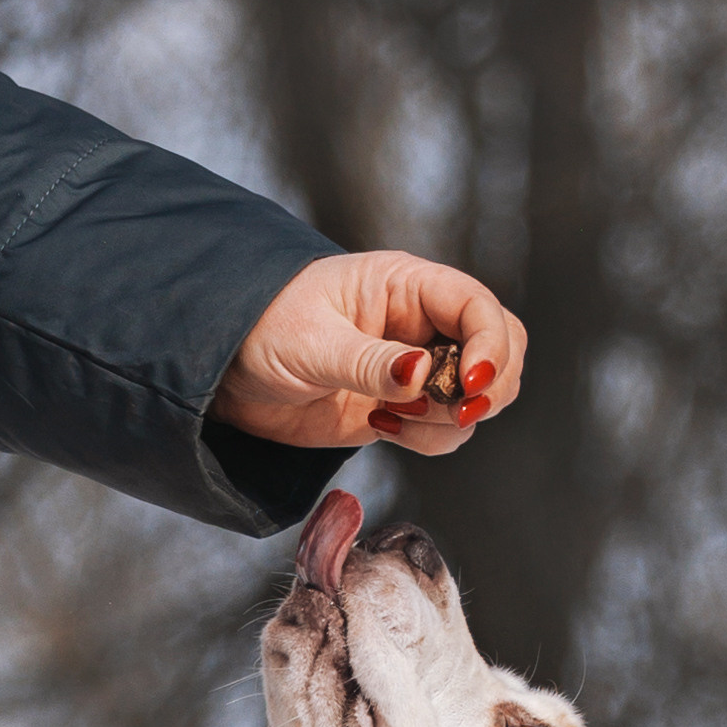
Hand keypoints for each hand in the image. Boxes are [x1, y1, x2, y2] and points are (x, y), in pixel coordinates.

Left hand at [212, 251, 526, 453]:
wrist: (225, 375)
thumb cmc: (259, 331)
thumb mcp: (311, 342)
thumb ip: (369, 362)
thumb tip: (421, 376)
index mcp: (405, 285)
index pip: (477, 306)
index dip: (491, 344)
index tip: (472, 384)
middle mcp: (420, 323)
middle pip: (501, 347)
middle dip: (490, 387)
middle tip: (455, 412)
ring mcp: (416, 368)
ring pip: (479, 396)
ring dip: (454, 421)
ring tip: (396, 421)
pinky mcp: (403, 409)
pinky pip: (446, 429)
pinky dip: (432, 440)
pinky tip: (384, 429)